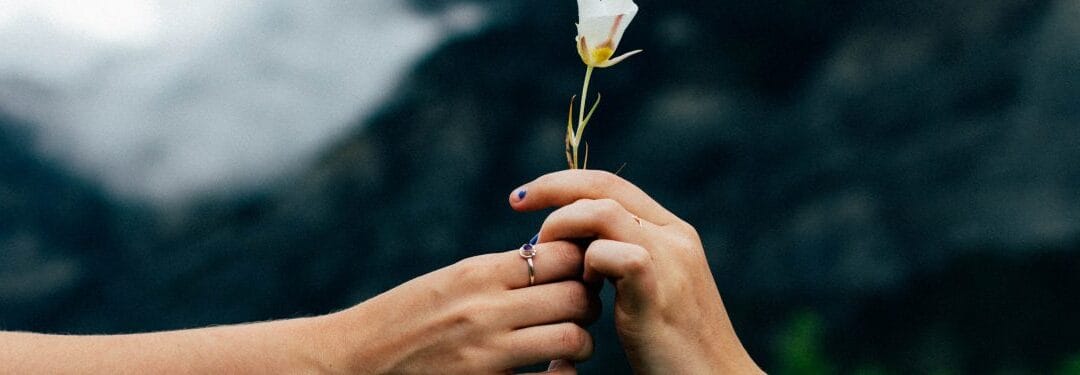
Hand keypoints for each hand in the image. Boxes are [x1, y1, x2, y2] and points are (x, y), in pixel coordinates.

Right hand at [315, 241, 598, 373]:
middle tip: (579, 311)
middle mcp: (487, 310)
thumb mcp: (449, 282)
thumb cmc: (404, 320)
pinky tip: (552, 374)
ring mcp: (488, 354)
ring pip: (574, 339)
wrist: (351, 362)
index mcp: (478, 274)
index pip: (562, 255)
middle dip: (588, 303)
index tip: (576, 274)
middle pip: (577, 295)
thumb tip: (551, 258)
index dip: (581, 263)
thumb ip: (498, 273)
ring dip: (580, 342)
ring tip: (567, 344)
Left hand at [509, 170, 761, 373]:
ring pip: (602, 211)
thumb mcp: (647, 292)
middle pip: (603, 186)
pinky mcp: (658, 290)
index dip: (564, 183)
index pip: (611, 184)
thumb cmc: (673, 346)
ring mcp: (670, 259)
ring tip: (547, 255)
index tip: (527, 197)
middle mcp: (674, 235)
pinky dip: (585, 264)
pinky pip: (609, 254)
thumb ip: (619, 261)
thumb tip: (573, 247)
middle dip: (552, 188)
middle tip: (517, 204)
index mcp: (672, 232)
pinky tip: (584, 288)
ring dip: (563, 227)